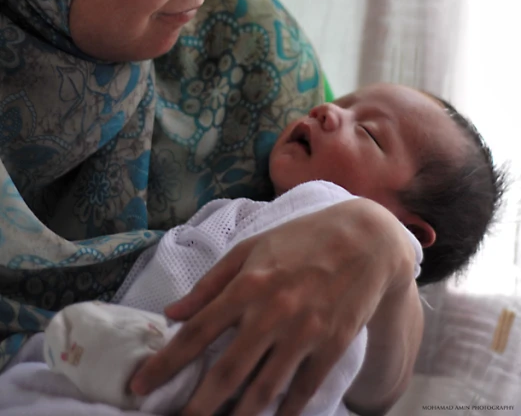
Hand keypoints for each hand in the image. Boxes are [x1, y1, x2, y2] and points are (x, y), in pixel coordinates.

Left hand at [130, 199, 417, 415]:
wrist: (365, 238)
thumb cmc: (302, 239)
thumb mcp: (252, 248)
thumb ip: (211, 283)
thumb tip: (172, 313)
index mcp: (248, 284)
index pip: (196, 332)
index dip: (164, 363)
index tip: (139, 387)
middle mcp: (272, 312)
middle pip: (226, 373)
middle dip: (196, 407)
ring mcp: (304, 332)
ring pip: (263, 391)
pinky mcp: (331, 345)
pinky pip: (302, 390)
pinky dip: (284, 412)